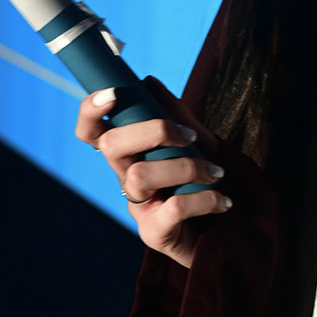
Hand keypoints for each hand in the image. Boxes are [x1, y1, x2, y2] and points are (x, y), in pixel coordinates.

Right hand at [74, 78, 230, 267]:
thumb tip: (148, 81)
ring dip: (186, 167)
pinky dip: (203, 199)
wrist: (225, 235)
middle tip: (191, 137)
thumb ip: (175, 114)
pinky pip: (173, 208)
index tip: (114, 93)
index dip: (91, 110)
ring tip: (216, 174)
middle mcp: (126, 178)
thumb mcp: (196, 143)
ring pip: (140, 175)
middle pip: (111, 146)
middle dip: (152, 130)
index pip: (93, 131)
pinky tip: (223, 201)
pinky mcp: (154, 233)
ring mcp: (138, 207)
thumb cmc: (204, 184)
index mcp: (131, 154)